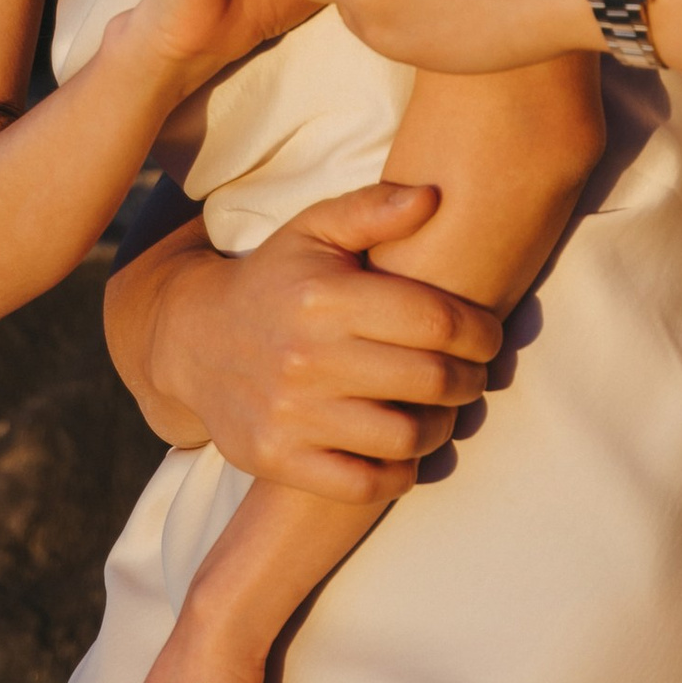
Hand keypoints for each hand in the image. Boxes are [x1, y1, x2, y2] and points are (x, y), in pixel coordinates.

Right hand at [114, 183, 503, 499]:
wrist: (192, 342)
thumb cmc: (273, 282)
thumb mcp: (312, 232)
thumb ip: (371, 209)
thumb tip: (433, 196)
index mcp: (325, 298)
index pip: (436, 322)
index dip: (481, 333)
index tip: (489, 338)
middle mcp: (307, 358)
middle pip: (430, 381)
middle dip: (470, 381)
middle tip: (474, 377)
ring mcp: (290, 414)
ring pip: (405, 437)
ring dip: (440, 429)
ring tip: (442, 413)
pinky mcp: (277, 459)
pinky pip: (362, 485)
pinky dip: (397, 474)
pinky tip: (403, 452)